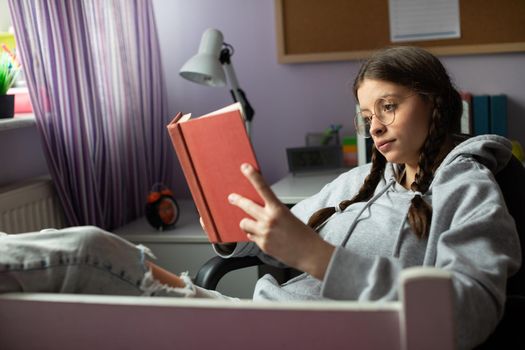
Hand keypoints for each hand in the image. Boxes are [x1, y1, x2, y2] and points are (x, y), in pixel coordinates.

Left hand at [228, 163, 334, 279]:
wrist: (310, 254)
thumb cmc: (303, 235)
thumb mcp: (289, 216)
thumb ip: (273, 212)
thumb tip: (258, 210)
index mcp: (278, 209)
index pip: (263, 188)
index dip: (252, 176)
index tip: (245, 167)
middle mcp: (269, 219)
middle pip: (246, 205)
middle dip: (237, 200)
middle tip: (232, 197)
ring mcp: (264, 233)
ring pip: (244, 223)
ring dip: (246, 222)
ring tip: (252, 224)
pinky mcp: (262, 244)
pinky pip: (250, 236)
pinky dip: (254, 235)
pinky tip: (264, 236)